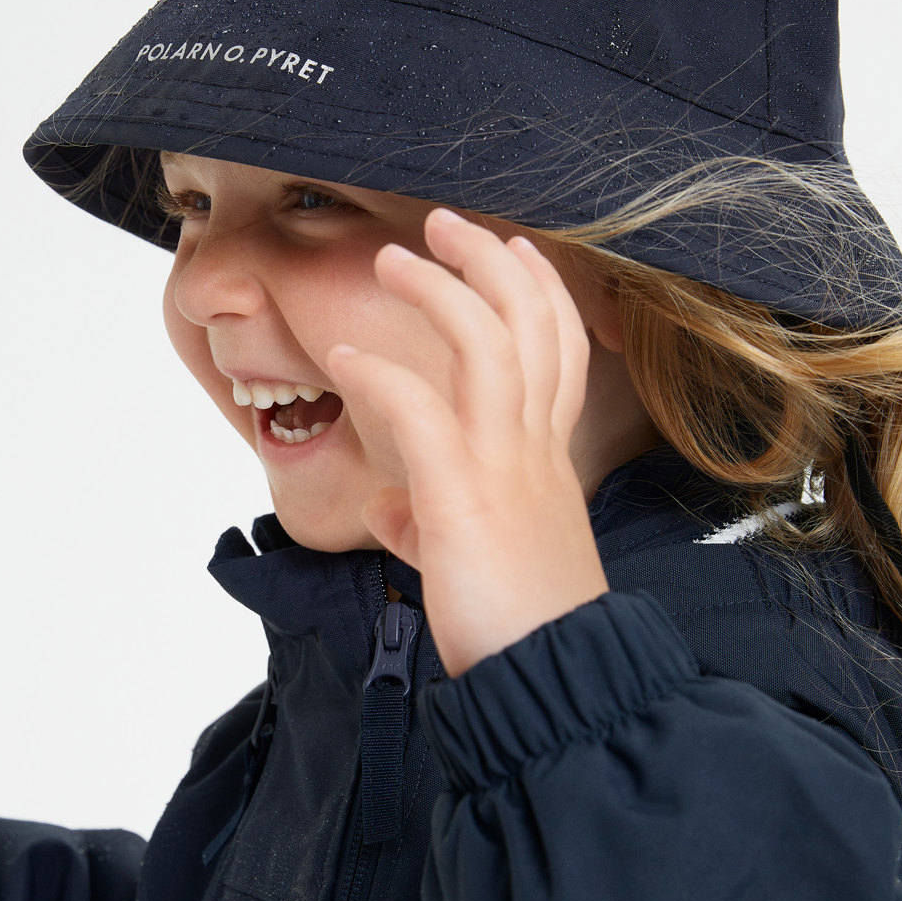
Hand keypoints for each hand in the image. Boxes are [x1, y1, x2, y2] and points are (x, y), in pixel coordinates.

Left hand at [328, 208, 608, 678]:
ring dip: (438, 287)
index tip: (519, 248)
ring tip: (395, 258)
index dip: (542, 290)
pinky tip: (343, 359)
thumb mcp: (481, 558)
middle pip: (530, 321)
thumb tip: (387, 507)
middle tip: (446, 221)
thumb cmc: (519, 624)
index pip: (558, 350)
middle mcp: (534, 448)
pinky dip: (380, 374)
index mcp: (546, 459)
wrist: (551, 679)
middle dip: (491, 258)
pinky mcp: (463, 495)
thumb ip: (433, 519)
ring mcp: (504, 465)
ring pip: (485, 340)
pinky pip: (419, 410)